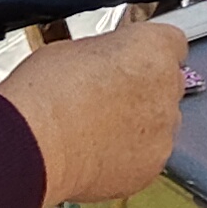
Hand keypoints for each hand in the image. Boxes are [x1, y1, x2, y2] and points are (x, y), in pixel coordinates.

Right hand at [0, 16, 189, 207]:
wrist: (35, 142)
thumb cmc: (46, 94)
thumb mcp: (75, 49)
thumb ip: (107, 53)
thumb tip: (106, 63)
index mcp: (153, 48)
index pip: (171, 42)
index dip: (147, 52)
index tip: (132, 60)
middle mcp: (167, 87)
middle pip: (166, 85)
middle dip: (142, 91)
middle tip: (107, 98)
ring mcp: (164, 129)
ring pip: (160, 124)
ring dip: (138, 125)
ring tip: (96, 130)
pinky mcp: (152, 165)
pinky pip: (147, 157)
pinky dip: (129, 156)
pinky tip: (97, 153)